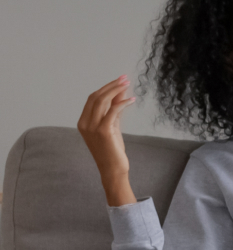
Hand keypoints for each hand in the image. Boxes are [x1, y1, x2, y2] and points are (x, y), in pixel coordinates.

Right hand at [77, 75, 136, 205]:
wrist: (112, 170)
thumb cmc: (112, 150)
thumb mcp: (112, 126)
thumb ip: (113, 110)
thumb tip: (119, 92)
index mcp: (83, 122)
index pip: (92, 98)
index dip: (106, 87)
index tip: (119, 80)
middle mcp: (85, 123)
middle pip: (96, 96)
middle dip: (111, 85)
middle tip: (124, 78)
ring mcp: (93, 127)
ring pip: (102, 100)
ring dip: (116, 90)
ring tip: (127, 84)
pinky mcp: (103, 131)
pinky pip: (113, 110)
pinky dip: (122, 102)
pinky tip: (131, 99)